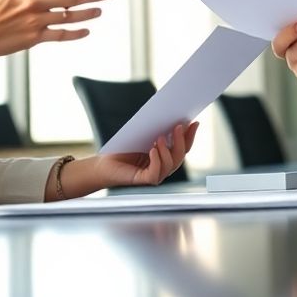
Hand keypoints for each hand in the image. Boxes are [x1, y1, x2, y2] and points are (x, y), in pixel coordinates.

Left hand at [64, 122, 198, 196]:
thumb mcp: (143, 135)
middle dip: (182, 140)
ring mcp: (155, 175)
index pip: (183, 147)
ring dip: (168, 150)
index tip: (194, 121)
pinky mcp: (144, 180)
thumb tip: (171, 116)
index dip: (190, 135)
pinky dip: (157, 161)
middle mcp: (163, 167)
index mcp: (165, 156)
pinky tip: (153, 150)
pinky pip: (156, 174)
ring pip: (170, 164)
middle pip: (180, 155)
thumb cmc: (122, 148)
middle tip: (178, 126)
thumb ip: (157, 129)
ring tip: (160, 137)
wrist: (102, 164)